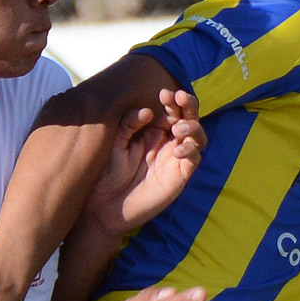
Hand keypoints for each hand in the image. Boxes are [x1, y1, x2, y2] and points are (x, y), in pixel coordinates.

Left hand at [84, 89, 203, 236]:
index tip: (164, 93)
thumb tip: (147, 110)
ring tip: (178, 128)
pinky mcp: (179, 176)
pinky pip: (193, 159)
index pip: (170, 110)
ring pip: (197, 136)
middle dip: (188, 105)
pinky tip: (178, 150)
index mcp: (152, 131)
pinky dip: (191, 150)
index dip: (172, 99)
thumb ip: (128, 125)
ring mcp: (175, 159)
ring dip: (192, 126)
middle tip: (179, 98)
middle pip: (188, 117)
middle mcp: (167, 142)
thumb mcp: (115, 144)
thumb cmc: (105, 173)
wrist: (102, 207)